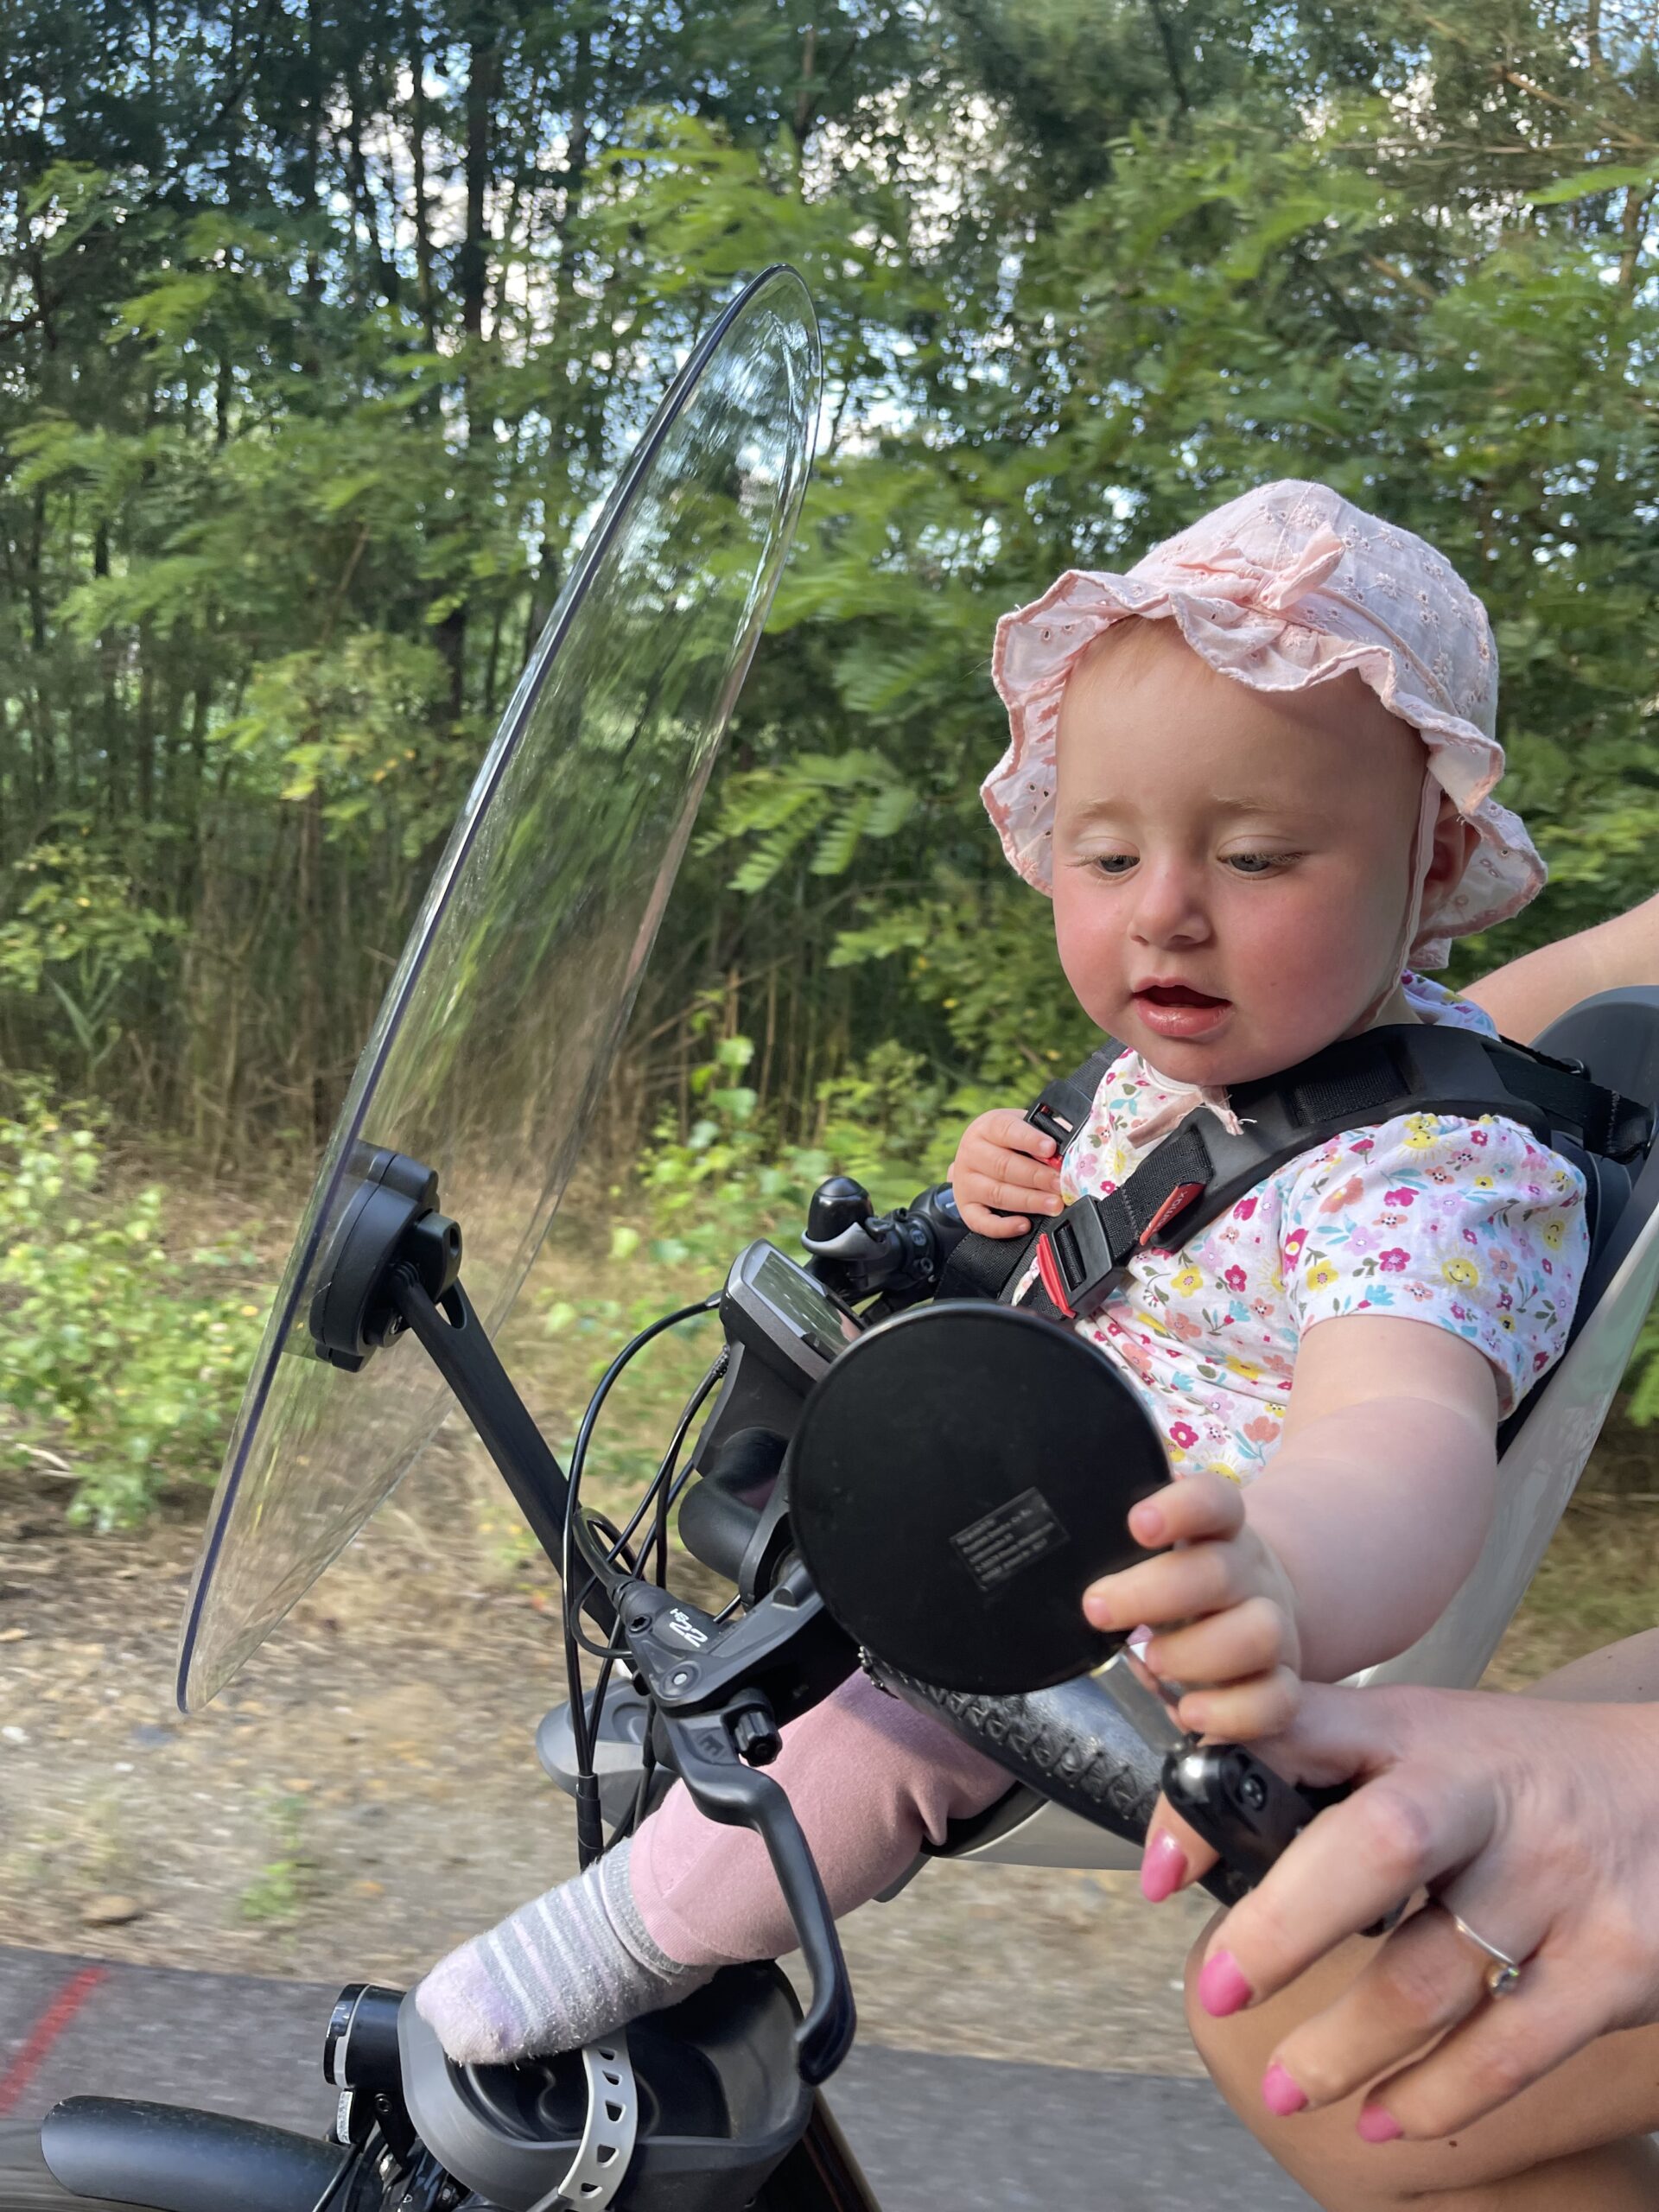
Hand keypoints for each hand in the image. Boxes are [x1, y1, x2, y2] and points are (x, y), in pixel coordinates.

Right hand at [947, 1108, 1065, 1236]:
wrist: (976, 1158)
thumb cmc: (1009, 1143)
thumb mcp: (1024, 1127)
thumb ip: (1046, 1134)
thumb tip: (1070, 1147)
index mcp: (987, 1127)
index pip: (1006, 1130)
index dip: (1030, 1140)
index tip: (1050, 1148)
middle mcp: (971, 1153)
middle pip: (1003, 1166)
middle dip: (1037, 1177)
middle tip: (1061, 1184)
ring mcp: (965, 1182)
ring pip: (997, 1194)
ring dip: (1029, 1201)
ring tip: (1054, 1205)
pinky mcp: (966, 1207)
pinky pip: (982, 1222)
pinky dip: (1003, 1227)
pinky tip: (1024, 1225)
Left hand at [1083, 1472, 1303, 1741]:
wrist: (1251, 1609)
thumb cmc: (1182, 1577)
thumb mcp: (1157, 1551)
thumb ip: (1119, 1539)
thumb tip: (1056, 1539)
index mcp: (1219, 1530)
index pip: (1215, 1501)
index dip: (1183, 1507)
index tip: (1138, 1523)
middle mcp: (1251, 1574)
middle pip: (1221, 1573)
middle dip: (1154, 1593)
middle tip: (1098, 1610)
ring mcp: (1274, 1628)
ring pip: (1260, 1634)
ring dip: (1197, 1653)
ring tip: (1150, 1662)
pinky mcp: (1284, 1682)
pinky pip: (1277, 1700)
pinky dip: (1232, 1712)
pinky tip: (1188, 1714)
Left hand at [1188, 1683, 1658, 2140]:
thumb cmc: (1515, 1774)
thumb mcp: (1414, 1736)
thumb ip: (1302, 1761)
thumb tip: (1181, 1833)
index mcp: (1418, 1733)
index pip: (1302, 1737)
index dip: (1221, 1793)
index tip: (1158, 1870)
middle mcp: (1486, 1798)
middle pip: (1377, 1850)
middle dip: (1285, 1926)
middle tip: (1217, 1989)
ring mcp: (1555, 1882)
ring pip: (1432, 1975)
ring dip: (1343, 2047)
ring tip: (1284, 2087)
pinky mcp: (1616, 1963)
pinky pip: (1512, 2047)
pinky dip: (1438, 2097)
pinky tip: (1384, 2121)